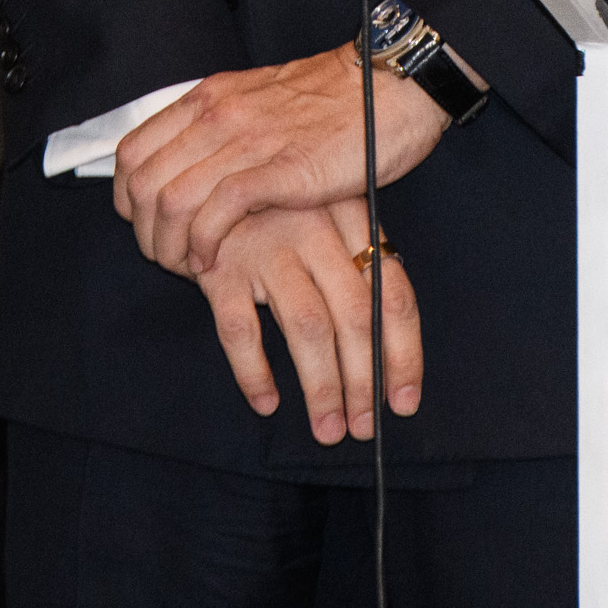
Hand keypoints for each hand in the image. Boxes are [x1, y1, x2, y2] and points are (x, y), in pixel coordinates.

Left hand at [113, 46, 449, 277]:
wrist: (390, 89)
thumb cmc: (334, 102)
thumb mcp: (260, 102)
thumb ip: (223, 128)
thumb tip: (192, 166)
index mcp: (209, 98)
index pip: (133, 151)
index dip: (127, 198)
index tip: (144, 225)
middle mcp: (217, 115)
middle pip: (143, 182)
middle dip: (142, 231)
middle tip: (163, 256)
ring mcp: (245, 141)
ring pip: (171, 200)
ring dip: (168, 246)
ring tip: (185, 265)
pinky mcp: (278, 171)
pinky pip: (216, 213)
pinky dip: (203, 245)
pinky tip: (211, 263)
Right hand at [189, 200, 423, 441]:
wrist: (203, 177)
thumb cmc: (276, 209)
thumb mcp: (326, 216)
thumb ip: (357, 265)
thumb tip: (390, 354)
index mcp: (351, 218)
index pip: (392, 293)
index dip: (403, 353)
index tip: (404, 401)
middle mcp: (314, 229)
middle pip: (355, 317)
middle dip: (364, 382)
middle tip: (364, 428)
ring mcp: (266, 245)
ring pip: (308, 328)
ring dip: (322, 388)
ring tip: (329, 430)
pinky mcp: (220, 265)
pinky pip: (240, 330)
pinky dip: (254, 373)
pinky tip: (267, 403)